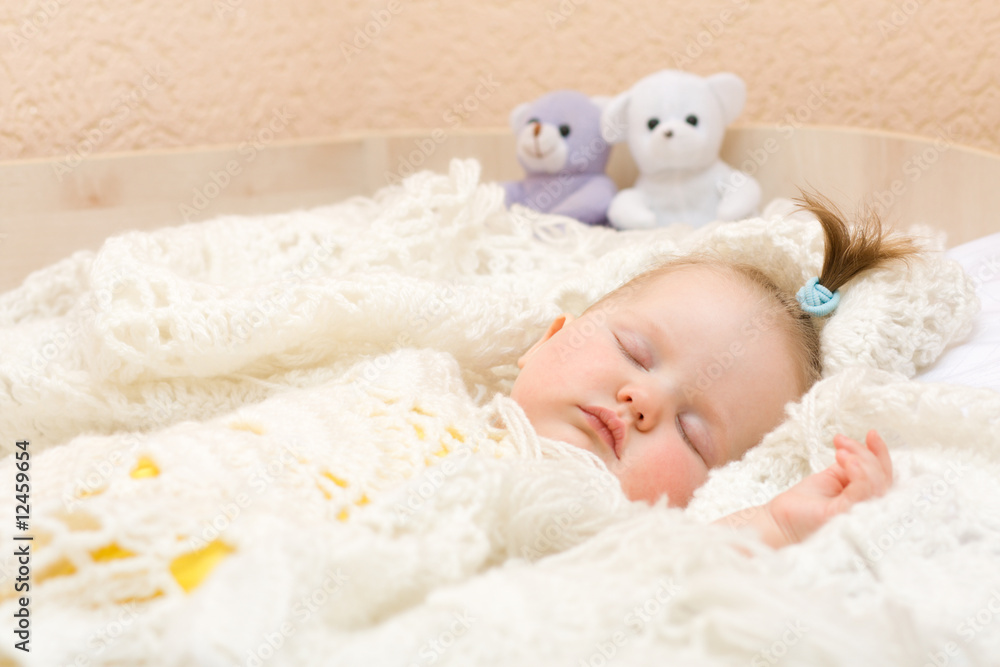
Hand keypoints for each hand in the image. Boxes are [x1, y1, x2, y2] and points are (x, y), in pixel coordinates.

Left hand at [764, 430, 893, 547]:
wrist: (779, 522)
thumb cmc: (804, 504)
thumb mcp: (832, 479)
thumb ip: (851, 468)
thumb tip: (859, 452)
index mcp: (866, 502)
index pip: (884, 477)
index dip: (881, 454)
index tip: (871, 433)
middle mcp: (869, 512)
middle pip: (883, 478)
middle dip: (866, 454)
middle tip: (841, 444)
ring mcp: (859, 515)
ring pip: (877, 484)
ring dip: (861, 460)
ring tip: (840, 452)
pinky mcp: (846, 517)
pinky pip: (863, 493)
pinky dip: (859, 473)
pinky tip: (846, 458)